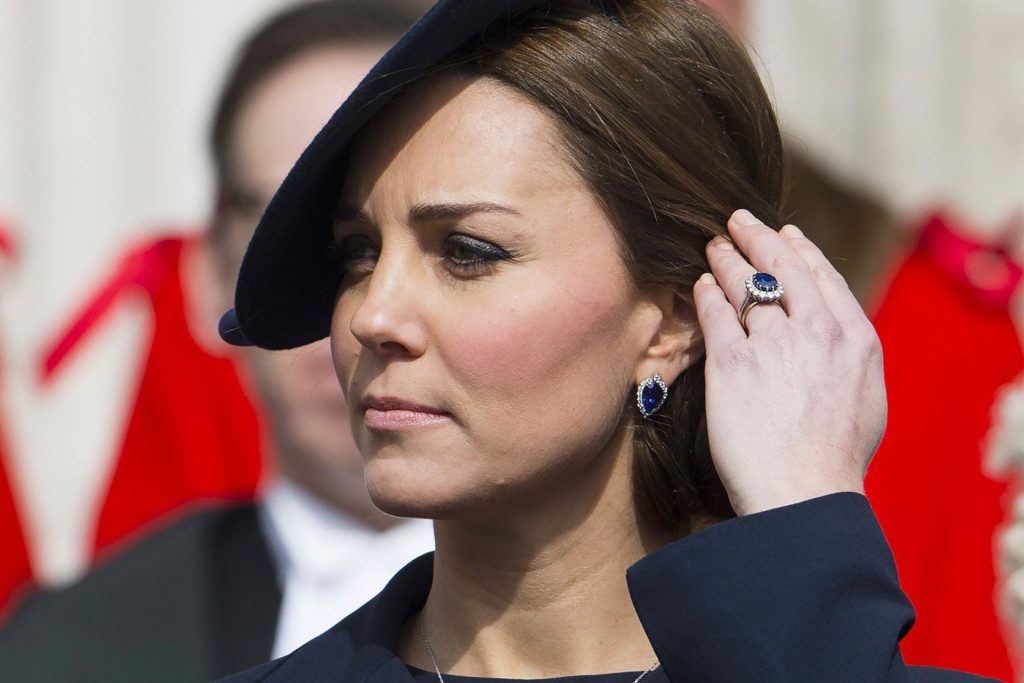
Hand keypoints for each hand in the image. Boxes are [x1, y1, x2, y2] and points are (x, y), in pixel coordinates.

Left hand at [693, 210, 885, 515]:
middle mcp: (817, 332)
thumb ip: (853, 360)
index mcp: (856, 340)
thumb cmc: (836, 460)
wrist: (805, 494)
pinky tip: (699, 285)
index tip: (788, 234)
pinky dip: (706, 294)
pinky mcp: (732, 364)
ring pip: (746, 285)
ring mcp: (774, 345)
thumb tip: (842, 341)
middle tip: (740, 219)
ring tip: (713, 246)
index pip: (825, 278)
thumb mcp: (868, 400)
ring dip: (728, 259)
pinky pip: (716, 314)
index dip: (802, 251)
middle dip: (759, 236)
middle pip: (783, 268)